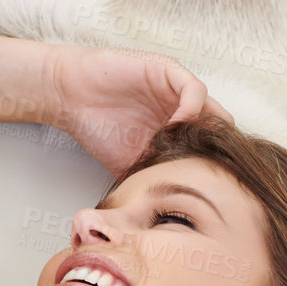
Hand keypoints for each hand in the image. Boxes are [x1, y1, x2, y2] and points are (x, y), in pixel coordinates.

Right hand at [44, 43, 232, 172]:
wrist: (68, 95)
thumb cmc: (95, 126)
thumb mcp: (128, 162)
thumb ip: (151, 176)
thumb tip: (165, 213)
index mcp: (175, 129)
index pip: (209, 146)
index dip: (207, 164)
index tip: (197, 183)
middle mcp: (181, 108)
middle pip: (219, 129)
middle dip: (212, 150)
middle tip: (198, 168)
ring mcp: (177, 90)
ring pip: (214, 109)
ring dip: (203, 132)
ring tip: (184, 149)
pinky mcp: (168, 72)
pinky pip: (195, 91)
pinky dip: (191, 111)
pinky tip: (174, 128)